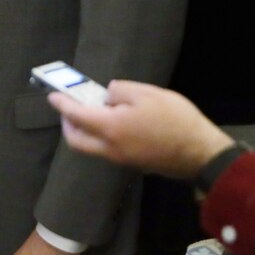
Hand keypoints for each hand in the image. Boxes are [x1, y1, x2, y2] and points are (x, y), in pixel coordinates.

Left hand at [47, 80, 233, 178]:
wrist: (200, 153)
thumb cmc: (175, 119)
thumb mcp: (147, 93)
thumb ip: (121, 91)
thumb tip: (108, 97)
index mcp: (110, 128)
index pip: (76, 116)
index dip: (62, 105)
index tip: (53, 97)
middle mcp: (110, 148)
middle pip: (77, 141)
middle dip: (68, 125)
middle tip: (69, 109)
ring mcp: (121, 159)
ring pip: (92, 148)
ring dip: (85, 132)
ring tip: (92, 113)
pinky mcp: (134, 164)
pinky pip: (107, 151)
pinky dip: (100, 138)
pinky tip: (114, 124)